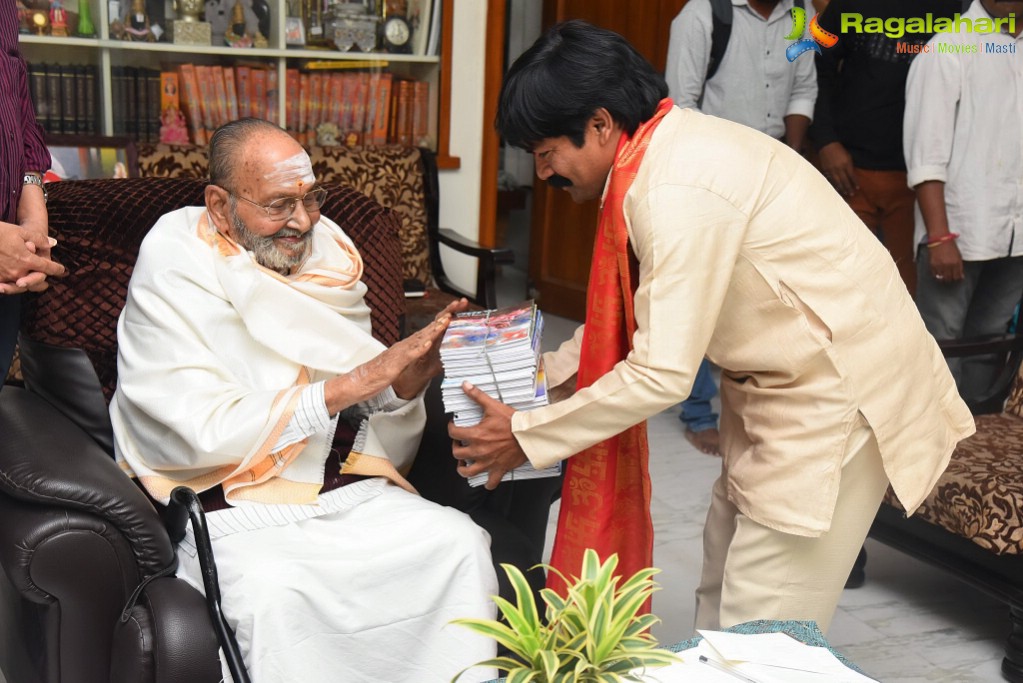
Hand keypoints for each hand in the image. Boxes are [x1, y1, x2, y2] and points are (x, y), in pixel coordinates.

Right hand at [0, 223, 65, 293]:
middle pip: (37, 283)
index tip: (61, 270)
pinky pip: (6, 287)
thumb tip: (53, 243)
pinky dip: (10, 287)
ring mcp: (6, 276)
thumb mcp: (20, 232)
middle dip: (42, 282)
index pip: (48, 268)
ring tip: (29, 285)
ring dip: (28, 286)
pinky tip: (10, 285)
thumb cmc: (0, 232)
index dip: (57, 269)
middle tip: (45, 282)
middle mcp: (18, 271)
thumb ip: (38, 239)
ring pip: (21, 287)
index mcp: (27, 259)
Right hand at [326, 315, 449, 411]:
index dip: (440, 324)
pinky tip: (428, 343)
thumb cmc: (378, 374)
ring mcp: (400, 353)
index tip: (453, 316)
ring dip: (433, 330)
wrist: (360, 380)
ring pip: (420, 339)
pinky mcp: (395, 364)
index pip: (426, 333)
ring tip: (445, 322)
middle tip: (454, 311)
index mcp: (406, 346)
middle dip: (440, 321)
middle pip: (425, 331)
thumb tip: (421, 351)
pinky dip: (420, 348)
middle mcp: (404, 346)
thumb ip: (410, 356)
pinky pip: (409, 355)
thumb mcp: (401, 363)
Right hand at [392, 298, 469, 397]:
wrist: (404, 379)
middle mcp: (425, 339)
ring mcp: (417, 347)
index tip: (463, 302)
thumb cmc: (422, 368)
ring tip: (446, 320)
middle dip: (448, 312)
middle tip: (457, 303)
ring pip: (427, 335)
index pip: (444, 321)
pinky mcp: (409, 359)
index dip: (453, 311)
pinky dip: (422, 348)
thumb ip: (450, 354)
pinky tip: (429, 343)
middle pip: (437, 322)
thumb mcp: (440, 361)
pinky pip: (416, 353)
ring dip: (437, 327)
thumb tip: (466, 351)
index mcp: (433, 338)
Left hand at [449, 381, 526, 489]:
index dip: (451, 428)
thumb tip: (465, 385)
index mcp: (475, 435)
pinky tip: (486, 480)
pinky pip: (490, 483)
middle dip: (456, 447)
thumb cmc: (512, 422)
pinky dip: (487, 483)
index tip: (454, 426)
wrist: (529, 435)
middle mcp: (479, 451)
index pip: (454, 433)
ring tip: (464, 463)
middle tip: (460, 443)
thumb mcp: (493, 406)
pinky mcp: (498, 469)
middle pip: (457, 453)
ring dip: (463, 468)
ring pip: (468, 472)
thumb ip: (477, 396)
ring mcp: (488, 462)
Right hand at [817, 142, 857, 196]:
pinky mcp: (826, 170)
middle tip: (851, 194)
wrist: (827, 145)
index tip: (857, 188)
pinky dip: (834, 184)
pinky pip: (830, 179)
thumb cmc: (839, 149)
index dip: (854, 182)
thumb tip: (851, 174)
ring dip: (841, 188)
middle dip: (848, 188)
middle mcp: (839, 168)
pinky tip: (836, 188)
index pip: (851, 176)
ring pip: (837, 182)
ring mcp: (832, 170)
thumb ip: (849, 165)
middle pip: (845, 181)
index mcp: (846, 164)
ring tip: (844, 193)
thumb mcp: (848, 156)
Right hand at [928, 241, 963, 282]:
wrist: (939, 239)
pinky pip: (935, 275)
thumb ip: (959, 266)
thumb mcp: (958, 255)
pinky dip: (937, 275)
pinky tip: (938, 272)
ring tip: (944, 275)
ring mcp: (940, 265)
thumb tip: (961, 276)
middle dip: (950, 279)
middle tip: (950, 277)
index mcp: (956, 263)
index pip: (957, 276)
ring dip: (943, 278)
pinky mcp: (932, 265)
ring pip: (942, 278)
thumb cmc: (950, 245)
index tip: (956, 278)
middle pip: (949, 279)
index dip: (957, 278)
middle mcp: (948, 265)